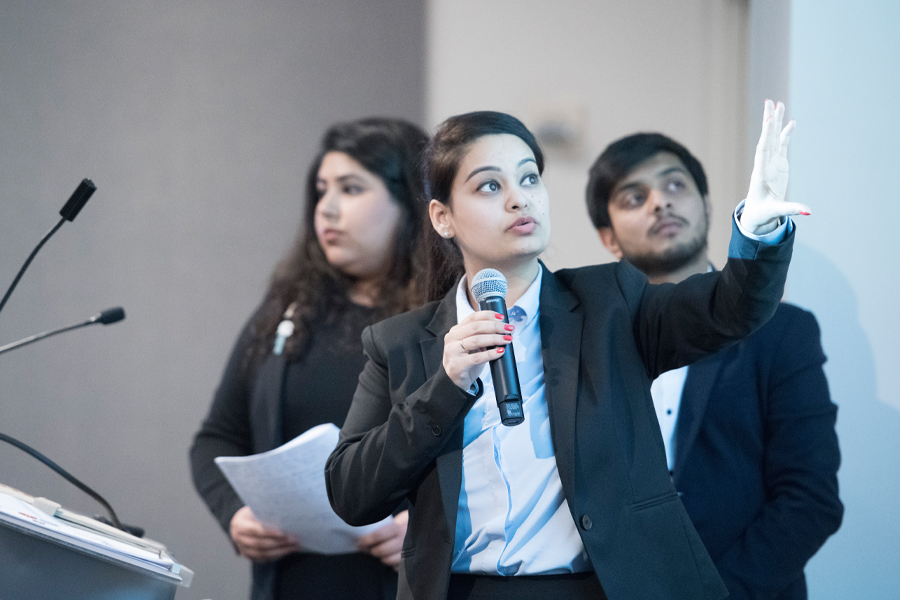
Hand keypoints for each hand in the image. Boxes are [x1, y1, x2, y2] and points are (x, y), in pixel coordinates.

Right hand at [230, 506, 299, 562]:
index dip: (269, 532)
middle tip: (293, 540)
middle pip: (260, 544)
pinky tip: (287, 551)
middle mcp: (239, 538)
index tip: (283, 533)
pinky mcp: (249, 555)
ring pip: (262, 554)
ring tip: (294, 547)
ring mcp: (243, 549)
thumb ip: (266, 512)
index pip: (255, 530)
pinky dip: (276, 556)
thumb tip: (285, 515)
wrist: (240, 521)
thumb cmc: (252, 511)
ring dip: (280, 551)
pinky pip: (263, 558)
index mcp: (240, 525)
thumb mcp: (256, 508)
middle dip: (278, 543)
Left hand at [357, 510, 408, 569]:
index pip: (379, 535)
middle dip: (372, 551)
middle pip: (382, 550)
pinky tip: (390, 557)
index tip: (360, 542)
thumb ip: (382, 529)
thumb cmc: (400, 528)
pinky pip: (395, 568)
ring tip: (378, 553)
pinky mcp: (410, 563)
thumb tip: (361, 538)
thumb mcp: (394, 524)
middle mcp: (405, 540)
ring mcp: (409, 553)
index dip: (367, 539)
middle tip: (365, 549)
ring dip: (381, 558)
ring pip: (388, 560)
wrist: (419, 531)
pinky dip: (391, 564)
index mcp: (399, 528)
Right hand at [442, 311, 513, 390]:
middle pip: (476, 327)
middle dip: (495, 326)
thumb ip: (481, 335)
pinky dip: (491, 354)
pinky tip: (500, 352)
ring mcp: (453, 351)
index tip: (502, 317)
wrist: (455, 381)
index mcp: (456, 330)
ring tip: (507, 339)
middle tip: (509, 329)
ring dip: (495, 338)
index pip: (473, 317)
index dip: (488, 315)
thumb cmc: (466, 361)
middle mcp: (452, 338)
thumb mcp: (471, 345)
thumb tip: (503, 328)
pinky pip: (477, 358)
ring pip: (477, 340)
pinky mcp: (458, 365)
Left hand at [741, 100, 809, 233]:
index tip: (768, 120)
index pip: (763, 151)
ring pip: (773, 139)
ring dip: (776, 122)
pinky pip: (782, 145)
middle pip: (767, 139)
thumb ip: (791, 209)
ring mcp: (771, 163)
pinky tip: (791, 122)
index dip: (766, 136)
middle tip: (771, 102)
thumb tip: (808, 211)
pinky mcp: (778, 164)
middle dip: (769, 121)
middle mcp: (765, 164)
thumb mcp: (775, 212)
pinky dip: (786, 133)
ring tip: (779, 104)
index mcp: (761, 174)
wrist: (757, 214)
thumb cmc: (762, 213)